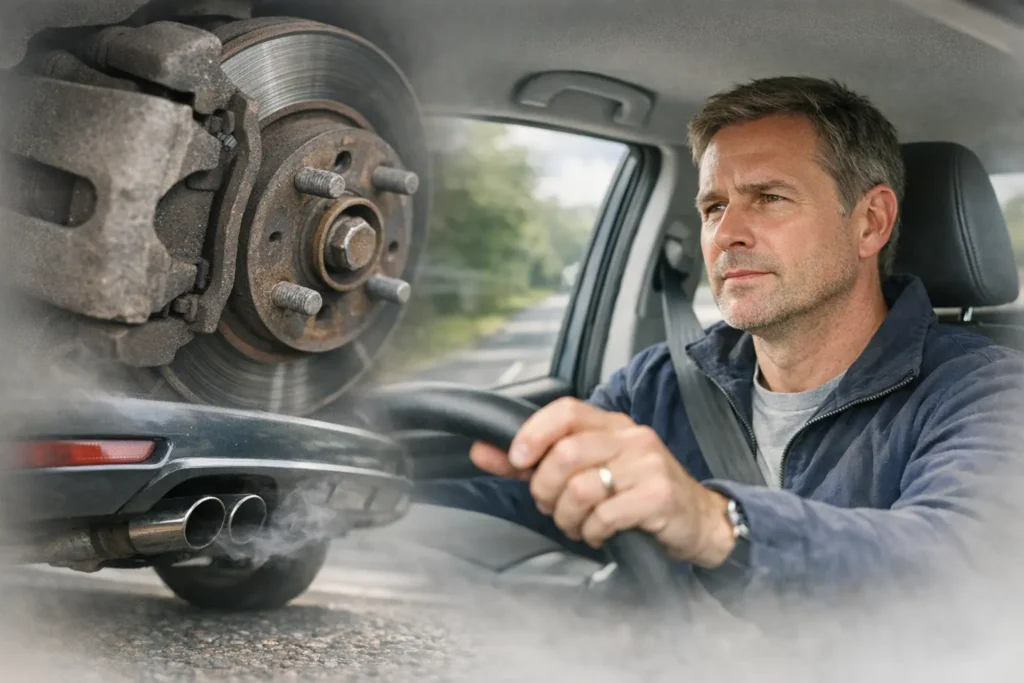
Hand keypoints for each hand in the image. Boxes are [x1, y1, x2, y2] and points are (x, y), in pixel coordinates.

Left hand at [469, 397, 735, 568]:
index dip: (533, 433)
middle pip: (566, 453)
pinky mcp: (658, 495)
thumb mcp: (589, 471)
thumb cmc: (637, 493)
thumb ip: (533, 462)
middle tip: (552, 507)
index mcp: (611, 425)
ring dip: (568, 517)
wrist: (698, 520)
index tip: (518, 461)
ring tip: (578, 525)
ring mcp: (647, 464)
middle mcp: (630, 437)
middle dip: (546, 489)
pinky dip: (593, 531)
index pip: (565, 410)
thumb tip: (481, 451)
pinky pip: (605, 514)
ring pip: (581, 488)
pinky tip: (601, 534)